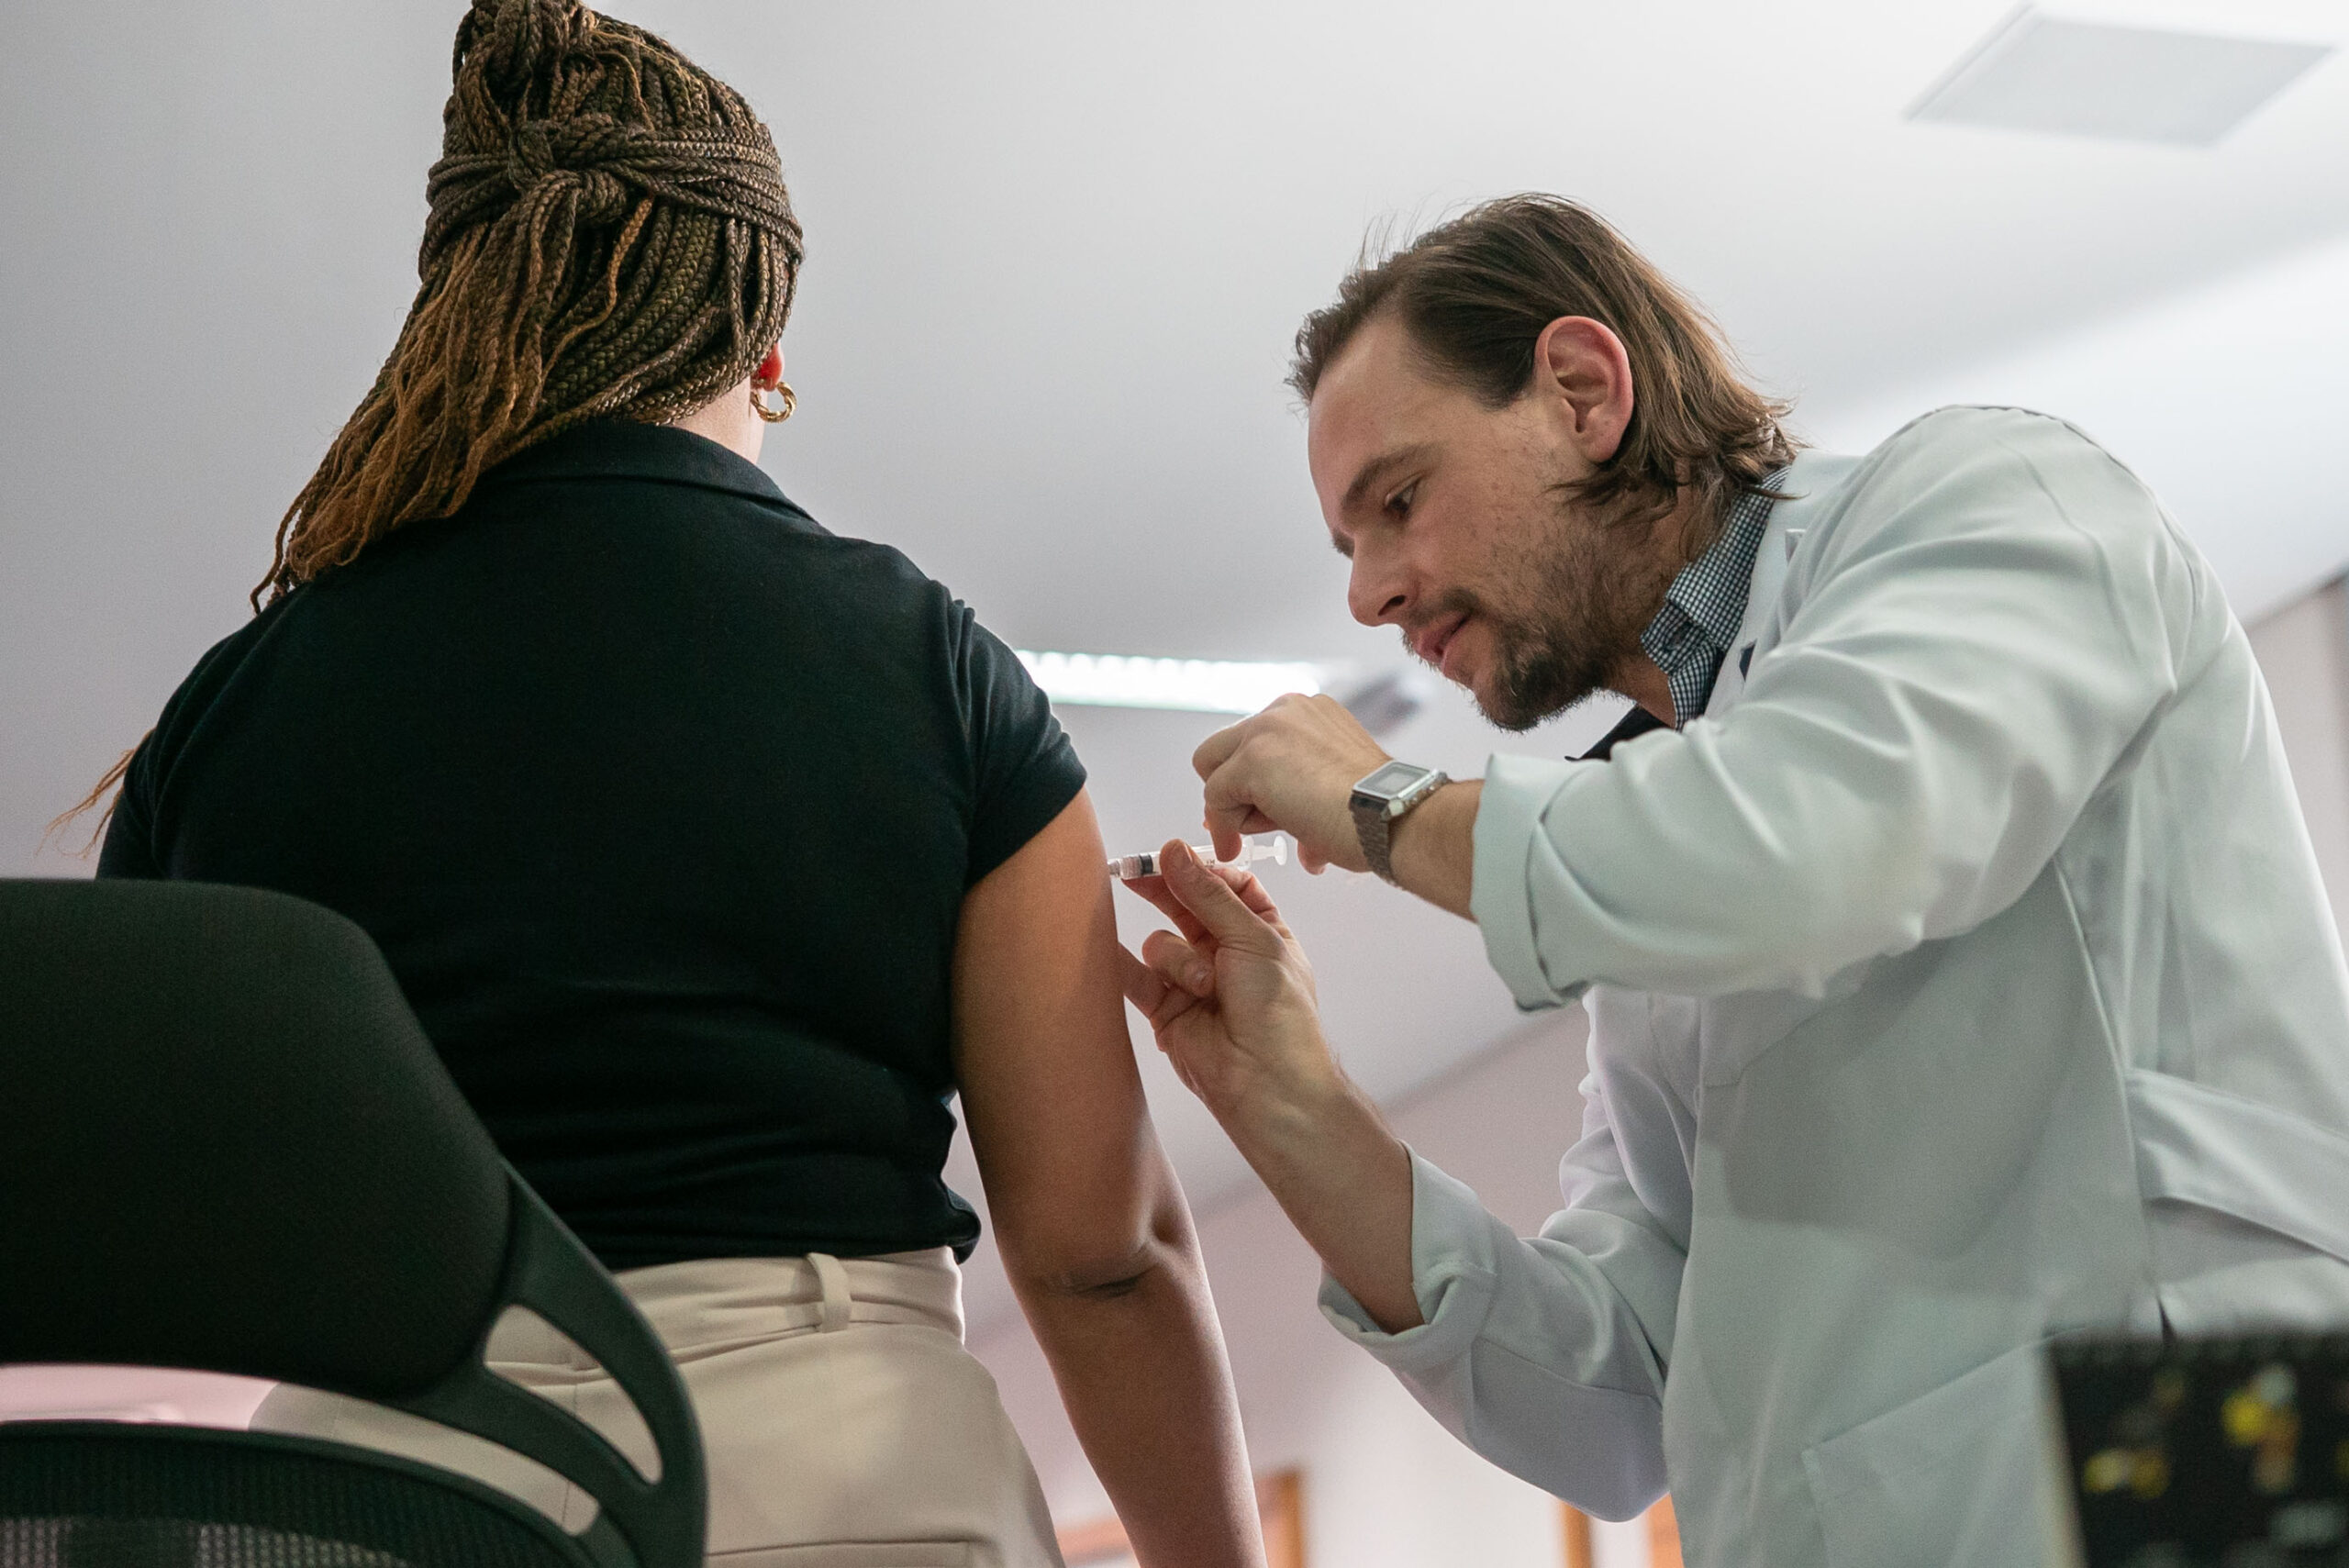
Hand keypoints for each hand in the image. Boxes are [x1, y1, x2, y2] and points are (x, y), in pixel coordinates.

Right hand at [1118, 842, 1425, 1334]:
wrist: (1268, 1085)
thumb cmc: (1279, 1013)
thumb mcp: (1254, 940)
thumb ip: (1208, 896)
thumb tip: (1174, 850)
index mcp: (1259, 930)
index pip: (1226, 885)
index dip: (1200, 869)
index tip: (1176, 855)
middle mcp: (1224, 952)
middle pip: (1184, 906)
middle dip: (1164, 889)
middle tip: (1134, 870)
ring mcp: (1192, 980)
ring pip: (1161, 944)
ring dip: (1177, 959)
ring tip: (1200, 986)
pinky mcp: (1164, 1010)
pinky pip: (1134, 979)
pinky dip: (1120, 964)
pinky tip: (1102, 946)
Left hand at [1193, 693, 1388, 872]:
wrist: (1391, 816)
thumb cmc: (1375, 810)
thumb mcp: (1333, 783)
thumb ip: (1295, 788)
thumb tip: (1269, 813)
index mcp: (1308, 712)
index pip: (1253, 742)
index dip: (1249, 784)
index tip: (1259, 814)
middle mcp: (1286, 709)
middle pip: (1222, 750)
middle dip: (1234, 792)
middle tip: (1256, 826)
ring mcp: (1266, 729)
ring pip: (1213, 772)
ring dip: (1237, 810)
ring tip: (1280, 831)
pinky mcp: (1251, 759)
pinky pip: (1214, 798)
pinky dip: (1225, 826)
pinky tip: (1249, 843)